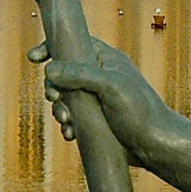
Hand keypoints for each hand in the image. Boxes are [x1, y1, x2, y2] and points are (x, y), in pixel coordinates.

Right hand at [31, 39, 169, 155]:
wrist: (157, 146)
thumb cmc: (141, 112)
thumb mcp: (111, 87)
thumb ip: (80, 75)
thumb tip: (49, 69)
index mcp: (107, 61)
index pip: (74, 44)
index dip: (52, 48)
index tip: (34, 58)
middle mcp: (101, 77)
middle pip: (63, 74)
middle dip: (54, 88)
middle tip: (55, 99)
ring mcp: (98, 99)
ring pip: (65, 99)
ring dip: (60, 110)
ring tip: (68, 122)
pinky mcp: (96, 120)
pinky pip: (72, 118)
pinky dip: (68, 126)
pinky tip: (71, 135)